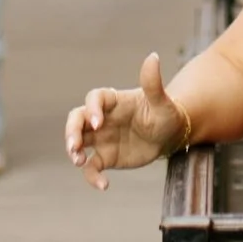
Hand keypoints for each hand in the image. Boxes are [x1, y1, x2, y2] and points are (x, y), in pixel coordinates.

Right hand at [67, 53, 187, 189]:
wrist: (171, 136)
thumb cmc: (166, 114)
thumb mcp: (162, 101)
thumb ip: (153, 83)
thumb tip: (153, 56)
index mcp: (114, 102)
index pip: (94, 99)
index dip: (92, 109)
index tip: (97, 123)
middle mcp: (103, 118)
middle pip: (77, 119)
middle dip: (71, 131)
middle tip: (74, 145)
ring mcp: (102, 138)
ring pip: (78, 141)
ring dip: (73, 150)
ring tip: (78, 160)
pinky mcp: (106, 157)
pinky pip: (92, 167)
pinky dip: (92, 177)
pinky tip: (104, 185)